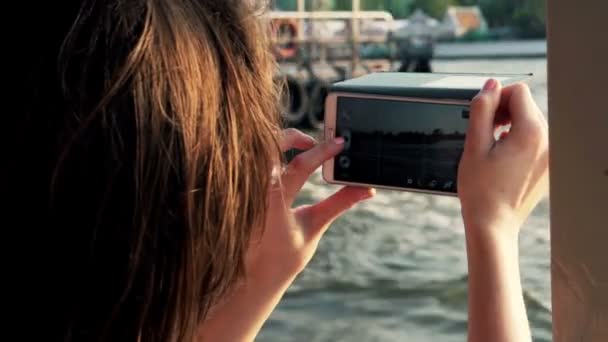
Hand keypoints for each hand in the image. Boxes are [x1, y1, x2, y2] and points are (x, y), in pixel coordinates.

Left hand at [246, 128, 374, 282]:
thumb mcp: (315, 228)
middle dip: (292, 136)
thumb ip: (339, 204)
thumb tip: (365, 189)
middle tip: (311, 142)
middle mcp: (257, 194)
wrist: (254, 275)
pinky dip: (268, 155)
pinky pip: (252, 164)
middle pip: (269, 148)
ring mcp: (245, 192)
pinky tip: (281, 159)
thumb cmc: (285, 256)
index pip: (298, 168)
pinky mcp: (240, 192)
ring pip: (257, 153)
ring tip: (300, 148)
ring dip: (279, 143)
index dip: (321, 152)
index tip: (338, 143)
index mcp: (275, 206)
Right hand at [458, 79, 548, 237]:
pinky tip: (502, 159)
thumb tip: (491, 85)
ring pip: (530, 123)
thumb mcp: (474, 145)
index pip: (519, 92)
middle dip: (503, 112)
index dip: (496, 98)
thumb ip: (482, 110)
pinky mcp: (548, 166)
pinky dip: (518, 141)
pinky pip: (535, 141)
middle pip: (526, 106)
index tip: (481, 117)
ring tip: (492, 147)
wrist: (493, 224)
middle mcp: (548, 141)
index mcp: (531, 133)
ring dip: (510, 126)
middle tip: (483, 134)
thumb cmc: (480, 189)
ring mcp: (551, 155)